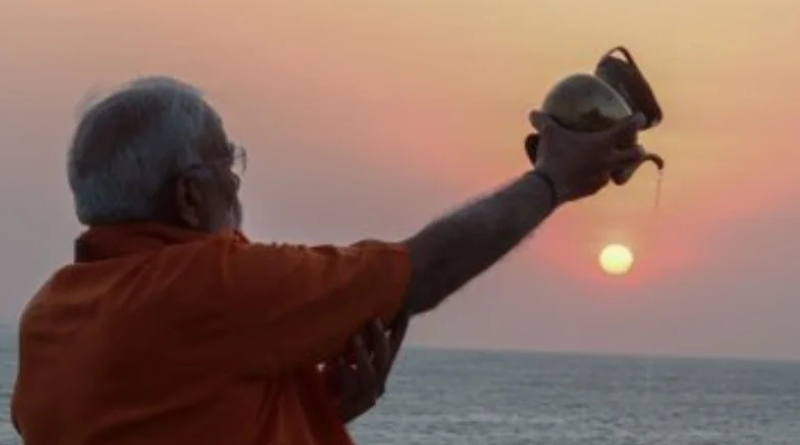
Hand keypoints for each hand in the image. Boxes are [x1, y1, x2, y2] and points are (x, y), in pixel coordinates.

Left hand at [323, 315, 408, 422]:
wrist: (323, 416)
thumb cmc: (329, 385)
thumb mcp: (343, 361)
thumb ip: (352, 346)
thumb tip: (353, 316)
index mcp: (377, 372)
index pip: (392, 348)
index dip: (399, 330)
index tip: (406, 309)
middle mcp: (377, 385)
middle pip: (384, 359)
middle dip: (380, 338)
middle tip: (374, 319)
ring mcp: (366, 398)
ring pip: (371, 374)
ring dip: (363, 354)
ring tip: (354, 337)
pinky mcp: (352, 408)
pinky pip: (351, 388)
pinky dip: (345, 372)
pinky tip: (337, 361)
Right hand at [527, 111, 646, 202]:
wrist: (549, 188)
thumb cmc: (552, 156)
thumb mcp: (547, 134)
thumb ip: (543, 121)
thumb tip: (533, 112)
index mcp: (603, 143)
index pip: (629, 129)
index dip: (638, 121)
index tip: (640, 118)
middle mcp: (608, 160)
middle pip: (635, 155)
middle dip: (639, 150)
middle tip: (637, 145)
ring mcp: (602, 177)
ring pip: (619, 172)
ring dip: (621, 167)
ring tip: (614, 164)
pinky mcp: (593, 190)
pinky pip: (601, 182)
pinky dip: (599, 177)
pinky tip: (592, 176)